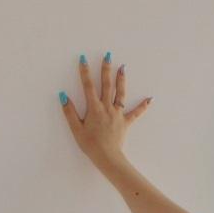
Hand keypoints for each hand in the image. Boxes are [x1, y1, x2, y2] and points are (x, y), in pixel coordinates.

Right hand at [59, 51, 149, 169]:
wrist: (107, 157)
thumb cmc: (90, 145)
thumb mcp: (76, 129)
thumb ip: (70, 112)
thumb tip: (64, 96)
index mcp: (94, 108)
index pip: (88, 86)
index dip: (84, 72)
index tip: (83, 59)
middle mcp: (107, 107)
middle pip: (106, 85)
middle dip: (106, 69)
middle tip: (107, 55)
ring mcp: (117, 114)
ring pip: (120, 94)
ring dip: (121, 79)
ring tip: (122, 67)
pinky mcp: (125, 122)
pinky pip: (136, 113)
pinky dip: (143, 106)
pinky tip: (150, 99)